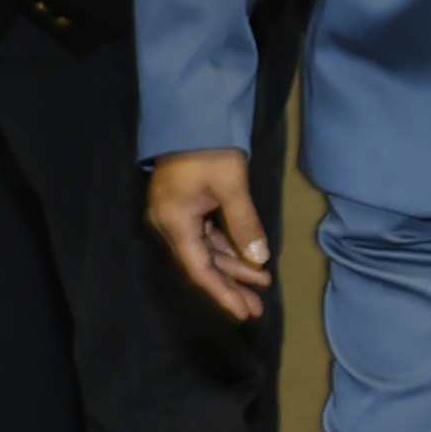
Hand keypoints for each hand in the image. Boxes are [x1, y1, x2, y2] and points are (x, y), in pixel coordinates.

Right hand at [146, 148, 270, 319]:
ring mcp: (176, 218)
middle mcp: (170, 226)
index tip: (242, 312)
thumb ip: (244, 224)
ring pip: (206, 252)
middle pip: (202, 265)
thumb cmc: (209, 151)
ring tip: (261, 286)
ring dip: (232, 269)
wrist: (190, 119)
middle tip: (256, 309)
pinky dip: (228, 250)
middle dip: (230, 287)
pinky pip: (206, 237)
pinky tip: (249, 261)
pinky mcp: (184, 209)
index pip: (199, 270)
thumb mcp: (231, 186)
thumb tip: (259, 259)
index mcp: (175, 223)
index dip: (222, 293)